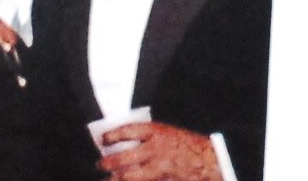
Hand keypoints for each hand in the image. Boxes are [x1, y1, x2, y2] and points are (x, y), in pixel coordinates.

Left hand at [90, 121, 226, 180]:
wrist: (207, 161)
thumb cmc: (186, 145)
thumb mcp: (167, 133)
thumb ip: (147, 137)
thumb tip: (121, 142)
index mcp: (157, 132)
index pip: (128, 131)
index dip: (112, 135)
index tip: (103, 139)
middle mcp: (155, 150)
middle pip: (123, 158)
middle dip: (108, 163)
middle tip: (100, 164)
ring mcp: (158, 168)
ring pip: (129, 177)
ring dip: (115, 179)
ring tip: (107, 179)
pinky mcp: (161, 180)